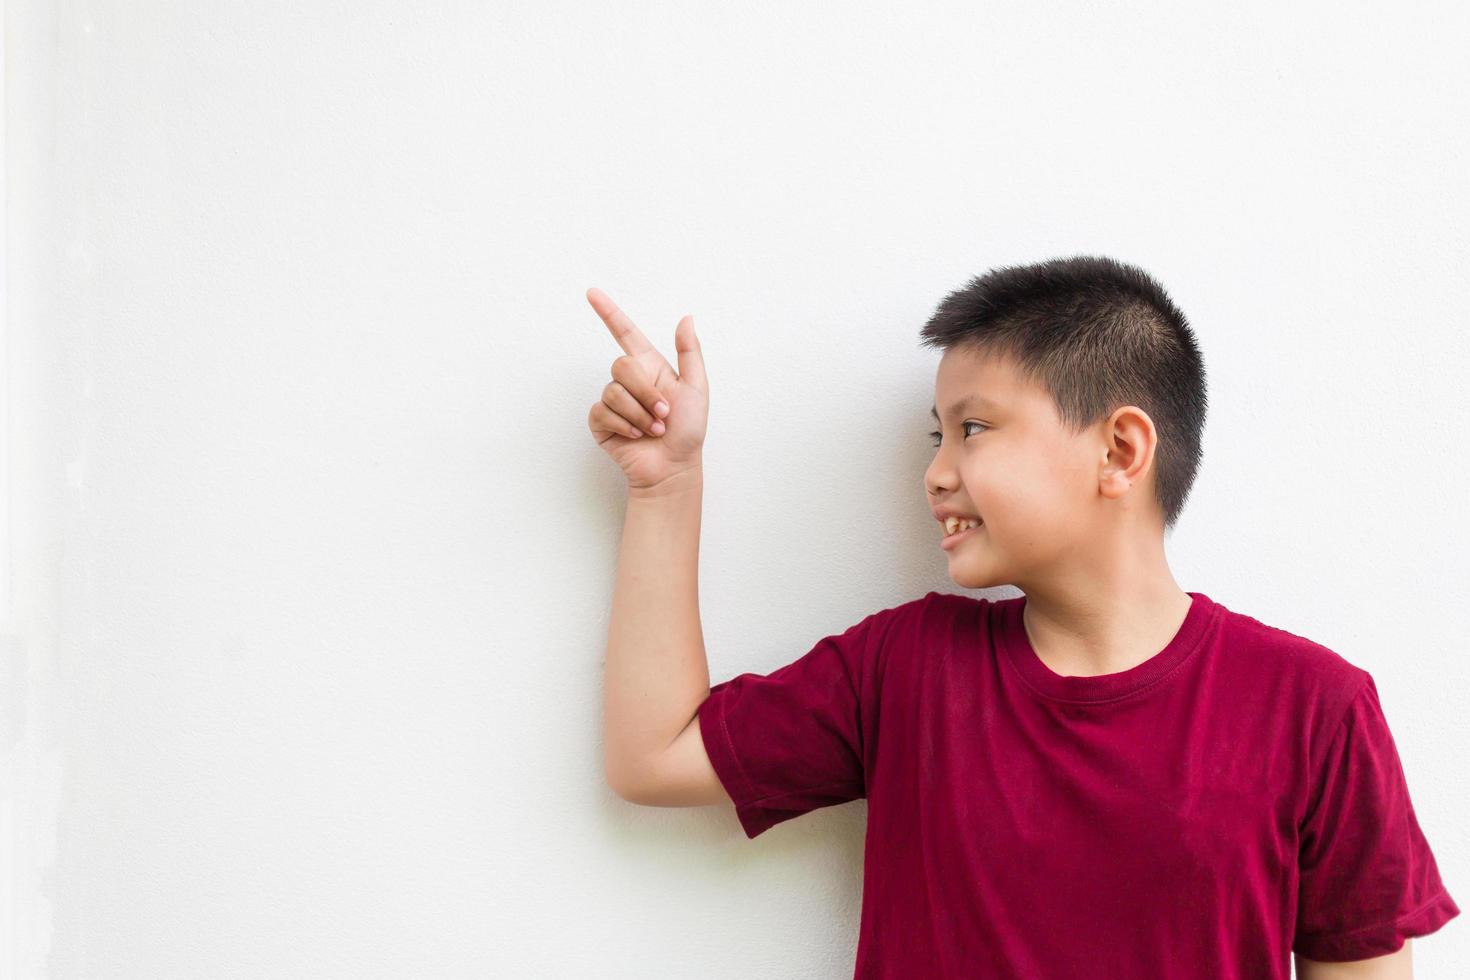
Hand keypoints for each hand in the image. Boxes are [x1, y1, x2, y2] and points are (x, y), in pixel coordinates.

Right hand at [585, 287, 708, 491]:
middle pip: (622, 365)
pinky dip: (625, 425)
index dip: (609, 312)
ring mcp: (613, 401)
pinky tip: (637, 436)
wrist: (673, 466)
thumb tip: (686, 318)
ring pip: (613, 391)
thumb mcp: (697, 388)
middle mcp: (630, 381)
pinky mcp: (601, 422)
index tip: (592, 293)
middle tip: (664, 413)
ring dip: (639, 414)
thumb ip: (690, 352)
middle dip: (645, 392)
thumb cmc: (688, 431)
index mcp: (650, 367)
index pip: (625, 333)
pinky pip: (603, 412)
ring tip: (654, 429)